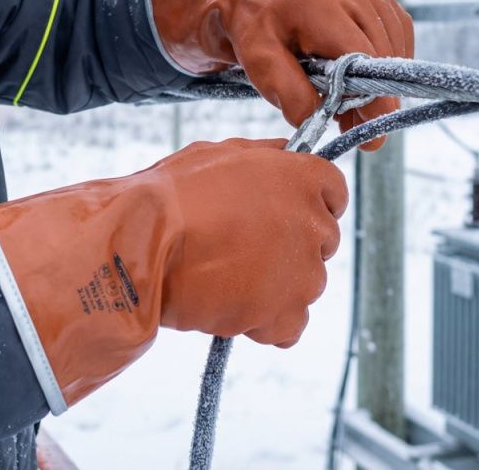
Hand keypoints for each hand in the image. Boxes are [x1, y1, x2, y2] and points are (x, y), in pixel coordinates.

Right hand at [0, 138, 346, 405]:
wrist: (144, 246)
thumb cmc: (173, 195)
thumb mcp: (222, 153)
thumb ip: (267, 156)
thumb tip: (286, 153)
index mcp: (306, 178)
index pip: (334, 193)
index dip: (304, 203)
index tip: (280, 212)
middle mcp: (314, 224)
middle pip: (320, 240)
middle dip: (290, 245)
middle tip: (243, 246)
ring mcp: (304, 273)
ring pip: (305, 283)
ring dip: (276, 284)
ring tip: (226, 278)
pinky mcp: (286, 315)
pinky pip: (290, 325)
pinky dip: (266, 323)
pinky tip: (233, 308)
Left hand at [148, 0, 413, 149]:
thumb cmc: (252, 24)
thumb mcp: (256, 59)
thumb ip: (286, 91)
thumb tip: (316, 119)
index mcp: (317, 4)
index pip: (362, 57)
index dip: (372, 99)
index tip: (372, 136)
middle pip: (382, 55)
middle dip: (372, 97)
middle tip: (351, 124)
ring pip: (394, 45)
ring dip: (380, 79)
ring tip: (349, 101)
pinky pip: (396, 31)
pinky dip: (386, 58)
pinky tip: (360, 74)